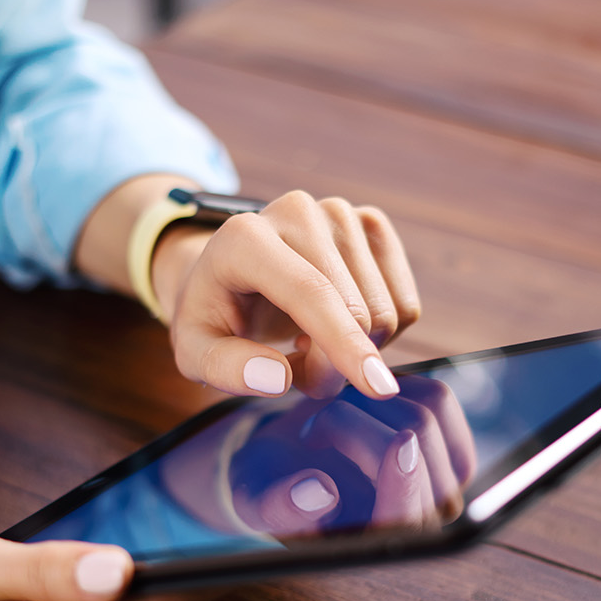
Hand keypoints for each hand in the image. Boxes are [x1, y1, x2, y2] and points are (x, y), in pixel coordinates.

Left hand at [159, 190, 420, 400]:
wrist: (229, 274)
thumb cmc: (212, 316)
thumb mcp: (195, 352)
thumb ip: (225, 369)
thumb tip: (278, 380)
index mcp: (245, 237)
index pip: (310, 293)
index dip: (344, 343)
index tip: (377, 389)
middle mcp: (296, 211)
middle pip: (355, 310)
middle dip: (335, 363)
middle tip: (296, 368)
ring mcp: (339, 212)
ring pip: (386, 311)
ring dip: (355, 350)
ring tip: (308, 341)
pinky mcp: (370, 224)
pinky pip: (405, 304)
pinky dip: (380, 334)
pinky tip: (337, 323)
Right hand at [202, 375, 477, 537]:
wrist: (289, 462)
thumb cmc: (271, 487)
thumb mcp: (258, 500)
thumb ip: (283, 506)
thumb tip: (321, 493)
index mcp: (376, 546)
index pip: (410, 522)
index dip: (409, 484)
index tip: (400, 444)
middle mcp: (422, 520)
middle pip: (418, 451)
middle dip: (356, 423)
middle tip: (312, 429)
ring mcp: (443, 480)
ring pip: (429, 417)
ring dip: (372, 402)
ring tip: (336, 416)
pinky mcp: (450, 441)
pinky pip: (438, 399)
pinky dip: (398, 386)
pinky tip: (367, 402)